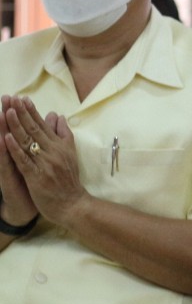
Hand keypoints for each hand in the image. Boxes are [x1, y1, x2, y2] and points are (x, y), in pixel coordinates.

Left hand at [3, 96, 86, 225]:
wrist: (72, 205)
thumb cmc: (69, 180)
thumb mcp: (70, 154)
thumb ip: (64, 135)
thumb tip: (58, 116)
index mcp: (60, 146)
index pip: (44, 125)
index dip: (32, 112)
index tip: (23, 98)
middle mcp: (53, 152)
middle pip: (35, 130)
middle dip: (22, 113)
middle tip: (13, 98)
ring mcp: (44, 164)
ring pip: (28, 142)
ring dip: (17, 126)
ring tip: (8, 111)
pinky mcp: (36, 176)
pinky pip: (24, 160)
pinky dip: (15, 149)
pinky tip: (7, 138)